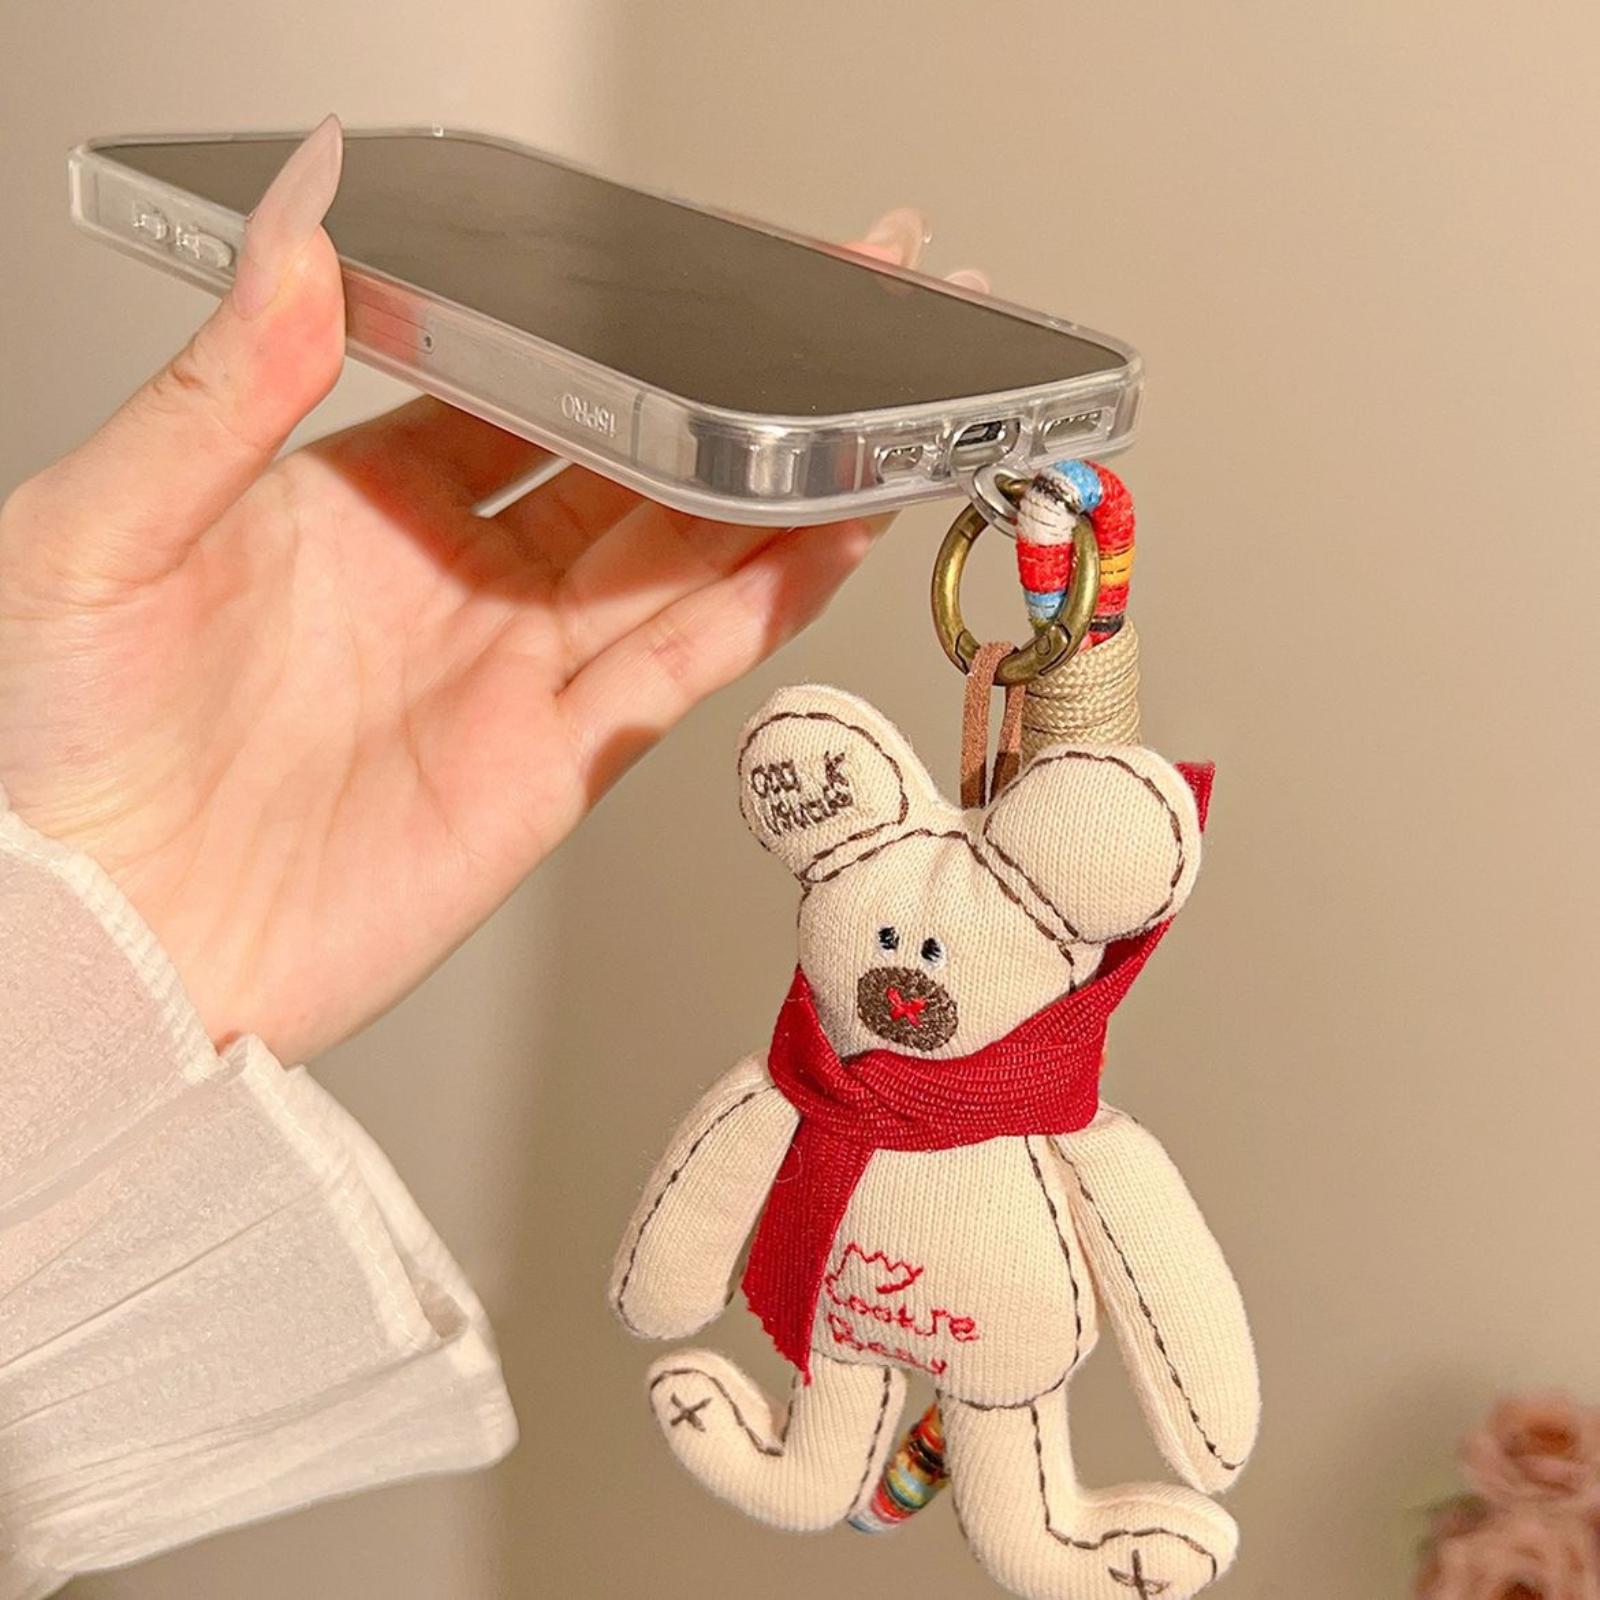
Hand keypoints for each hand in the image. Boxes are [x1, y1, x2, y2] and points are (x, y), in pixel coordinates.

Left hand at [0, 118, 956, 1062]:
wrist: (104, 956)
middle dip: (730, 391)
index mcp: (356, 503)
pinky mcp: (550, 769)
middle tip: (823, 318)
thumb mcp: (101, 532)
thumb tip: (295, 226)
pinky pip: (676, 668)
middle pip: (628, 466)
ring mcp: (511, 675)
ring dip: (773, 491)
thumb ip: (216, 384)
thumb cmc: (58, 761)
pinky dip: (757, 605)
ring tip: (861, 416)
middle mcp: (454, 584)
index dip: (609, 329)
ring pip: (679, 561)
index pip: (520, 388)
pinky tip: (816, 541)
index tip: (682, 272)